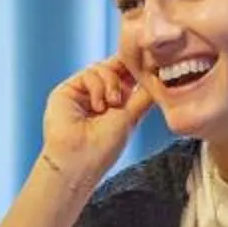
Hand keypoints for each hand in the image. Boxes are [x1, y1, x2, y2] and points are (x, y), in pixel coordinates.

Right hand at [39, 57, 160, 188]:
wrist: (79, 158)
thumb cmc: (104, 146)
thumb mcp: (131, 117)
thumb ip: (143, 95)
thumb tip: (159, 76)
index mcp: (116, 103)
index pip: (126, 77)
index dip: (135, 70)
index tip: (147, 68)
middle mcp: (99, 96)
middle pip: (114, 67)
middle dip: (125, 69)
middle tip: (133, 74)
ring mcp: (83, 92)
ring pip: (102, 68)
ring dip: (112, 83)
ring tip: (112, 104)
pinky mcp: (68, 90)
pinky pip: (89, 74)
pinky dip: (97, 87)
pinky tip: (97, 106)